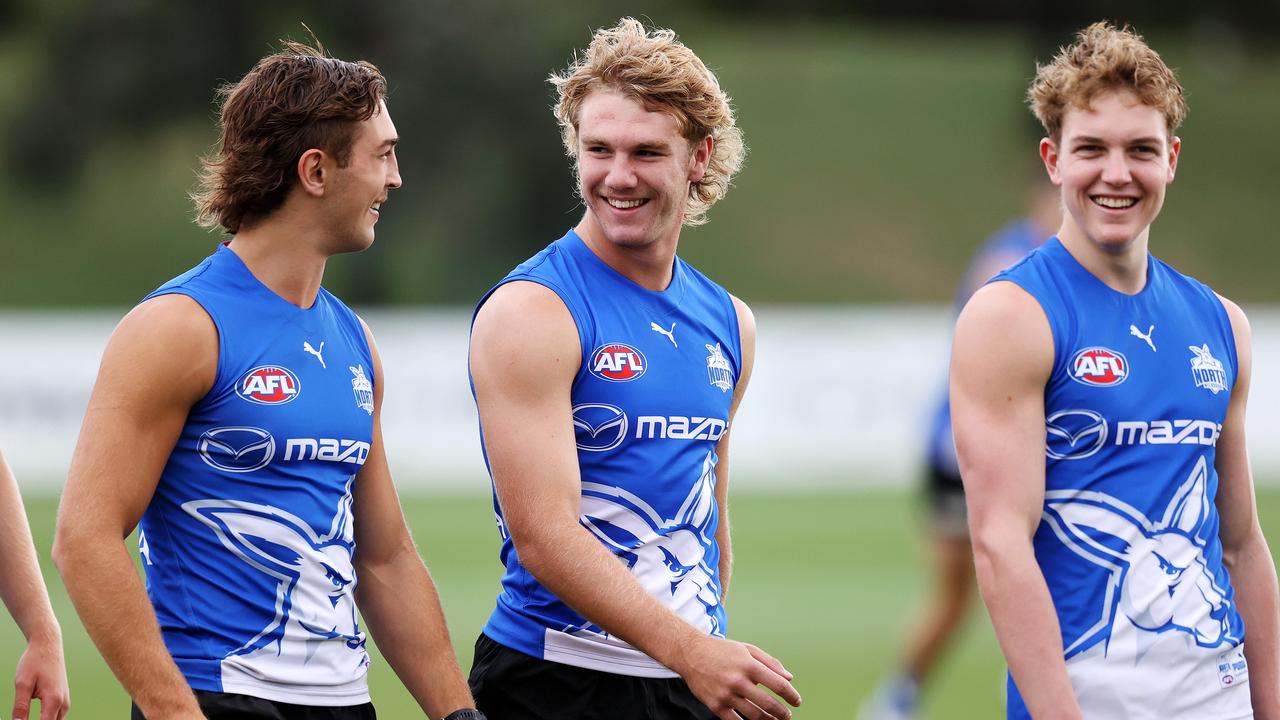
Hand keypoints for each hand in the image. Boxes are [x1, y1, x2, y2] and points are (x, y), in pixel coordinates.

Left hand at [12, 636, 68, 719]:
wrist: (48, 646)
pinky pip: (55, 717)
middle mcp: (63, 703)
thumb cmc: (35, 662)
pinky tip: (34, 717)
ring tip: (24, 717)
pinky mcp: (63, 699)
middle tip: (21, 719)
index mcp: (54, 700)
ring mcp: (65, 701)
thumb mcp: (22, 684)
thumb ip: (20, 707)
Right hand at [674, 636, 800, 719]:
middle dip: (782, 713)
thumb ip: (770, 663)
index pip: (778, 684)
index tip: (796, 701)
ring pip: (754, 715)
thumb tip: (789, 678)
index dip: (791, 695)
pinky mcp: (715, 705)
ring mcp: (726, 695)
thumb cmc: (722, 651)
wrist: (690, 654)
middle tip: (787, 716)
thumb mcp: (748, 649)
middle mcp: (738, 680)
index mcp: (749, 665)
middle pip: (768, 704)